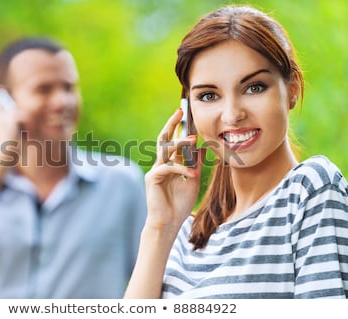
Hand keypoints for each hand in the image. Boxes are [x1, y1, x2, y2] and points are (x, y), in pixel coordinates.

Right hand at [144, 108, 205, 230]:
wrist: (169, 223)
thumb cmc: (179, 204)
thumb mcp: (193, 180)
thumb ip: (195, 164)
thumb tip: (203, 147)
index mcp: (169, 164)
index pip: (172, 141)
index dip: (177, 127)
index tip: (183, 113)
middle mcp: (161, 164)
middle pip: (164, 139)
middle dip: (171, 124)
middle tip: (179, 112)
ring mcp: (155, 171)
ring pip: (166, 150)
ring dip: (180, 143)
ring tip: (193, 139)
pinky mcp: (152, 178)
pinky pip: (168, 167)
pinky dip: (181, 169)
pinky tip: (192, 173)